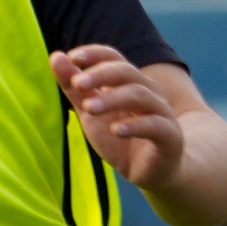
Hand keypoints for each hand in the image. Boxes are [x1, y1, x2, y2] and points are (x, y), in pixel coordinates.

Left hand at [57, 45, 186, 193]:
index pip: (114, 58)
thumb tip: (56, 56)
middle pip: (126, 72)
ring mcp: (161, 112)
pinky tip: (115, 130)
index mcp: (129, 82)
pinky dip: (134, 126)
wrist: (153, 171)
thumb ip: (75, 90)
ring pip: (140, 95)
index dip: (95, 54)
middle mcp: (148, 91)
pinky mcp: (169, 136)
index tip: (73, 57)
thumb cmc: (121, 137)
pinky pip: (154, 125)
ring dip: (112, 99)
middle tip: (76, 84)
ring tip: (89, 108)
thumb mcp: (91, 114)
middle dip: (100, 75)